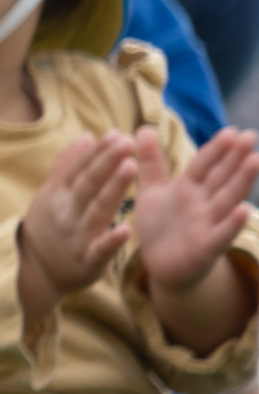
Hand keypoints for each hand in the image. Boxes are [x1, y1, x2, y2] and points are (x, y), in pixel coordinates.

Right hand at [18, 131, 136, 329]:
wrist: (36, 271)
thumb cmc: (48, 227)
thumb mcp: (49, 194)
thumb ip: (68, 165)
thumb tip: (87, 135)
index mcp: (59, 195)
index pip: (79, 168)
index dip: (97, 151)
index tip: (117, 133)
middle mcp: (67, 212)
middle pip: (88, 183)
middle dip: (107, 161)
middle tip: (127, 142)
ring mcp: (76, 236)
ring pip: (96, 209)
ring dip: (113, 189)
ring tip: (131, 167)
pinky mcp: (87, 261)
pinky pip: (100, 250)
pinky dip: (111, 240)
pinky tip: (126, 229)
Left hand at [133, 126, 258, 294]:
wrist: (160, 266)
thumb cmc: (161, 226)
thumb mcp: (152, 190)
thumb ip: (151, 162)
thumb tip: (145, 127)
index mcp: (188, 189)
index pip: (203, 165)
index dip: (216, 149)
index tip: (232, 130)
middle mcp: (202, 204)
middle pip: (220, 177)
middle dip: (235, 158)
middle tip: (250, 136)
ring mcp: (206, 225)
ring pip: (226, 200)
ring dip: (241, 182)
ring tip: (255, 161)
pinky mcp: (205, 248)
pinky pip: (220, 235)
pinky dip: (231, 224)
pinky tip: (244, 210)